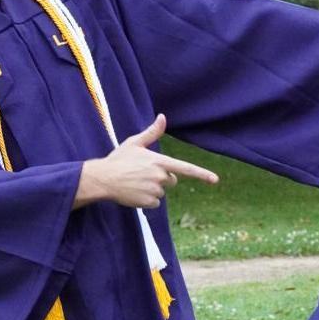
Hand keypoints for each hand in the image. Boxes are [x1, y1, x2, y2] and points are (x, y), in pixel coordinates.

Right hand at [76, 114, 218, 208]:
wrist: (102, 178)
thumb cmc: (118, 159)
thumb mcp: (135, 143)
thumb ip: (152, 132)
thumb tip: (163, 116)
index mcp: (159, 161)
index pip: (185, 168)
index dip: (202, 174)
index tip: (215, 180)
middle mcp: (159, 176)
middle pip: (171, 180)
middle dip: (161, 178)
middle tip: (142, 174)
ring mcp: (154, 190)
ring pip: (161, 192)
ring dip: (152, 189)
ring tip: (135, 183)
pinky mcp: (148, 202)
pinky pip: (154, 203)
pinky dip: (146, 200)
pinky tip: (134, 192)